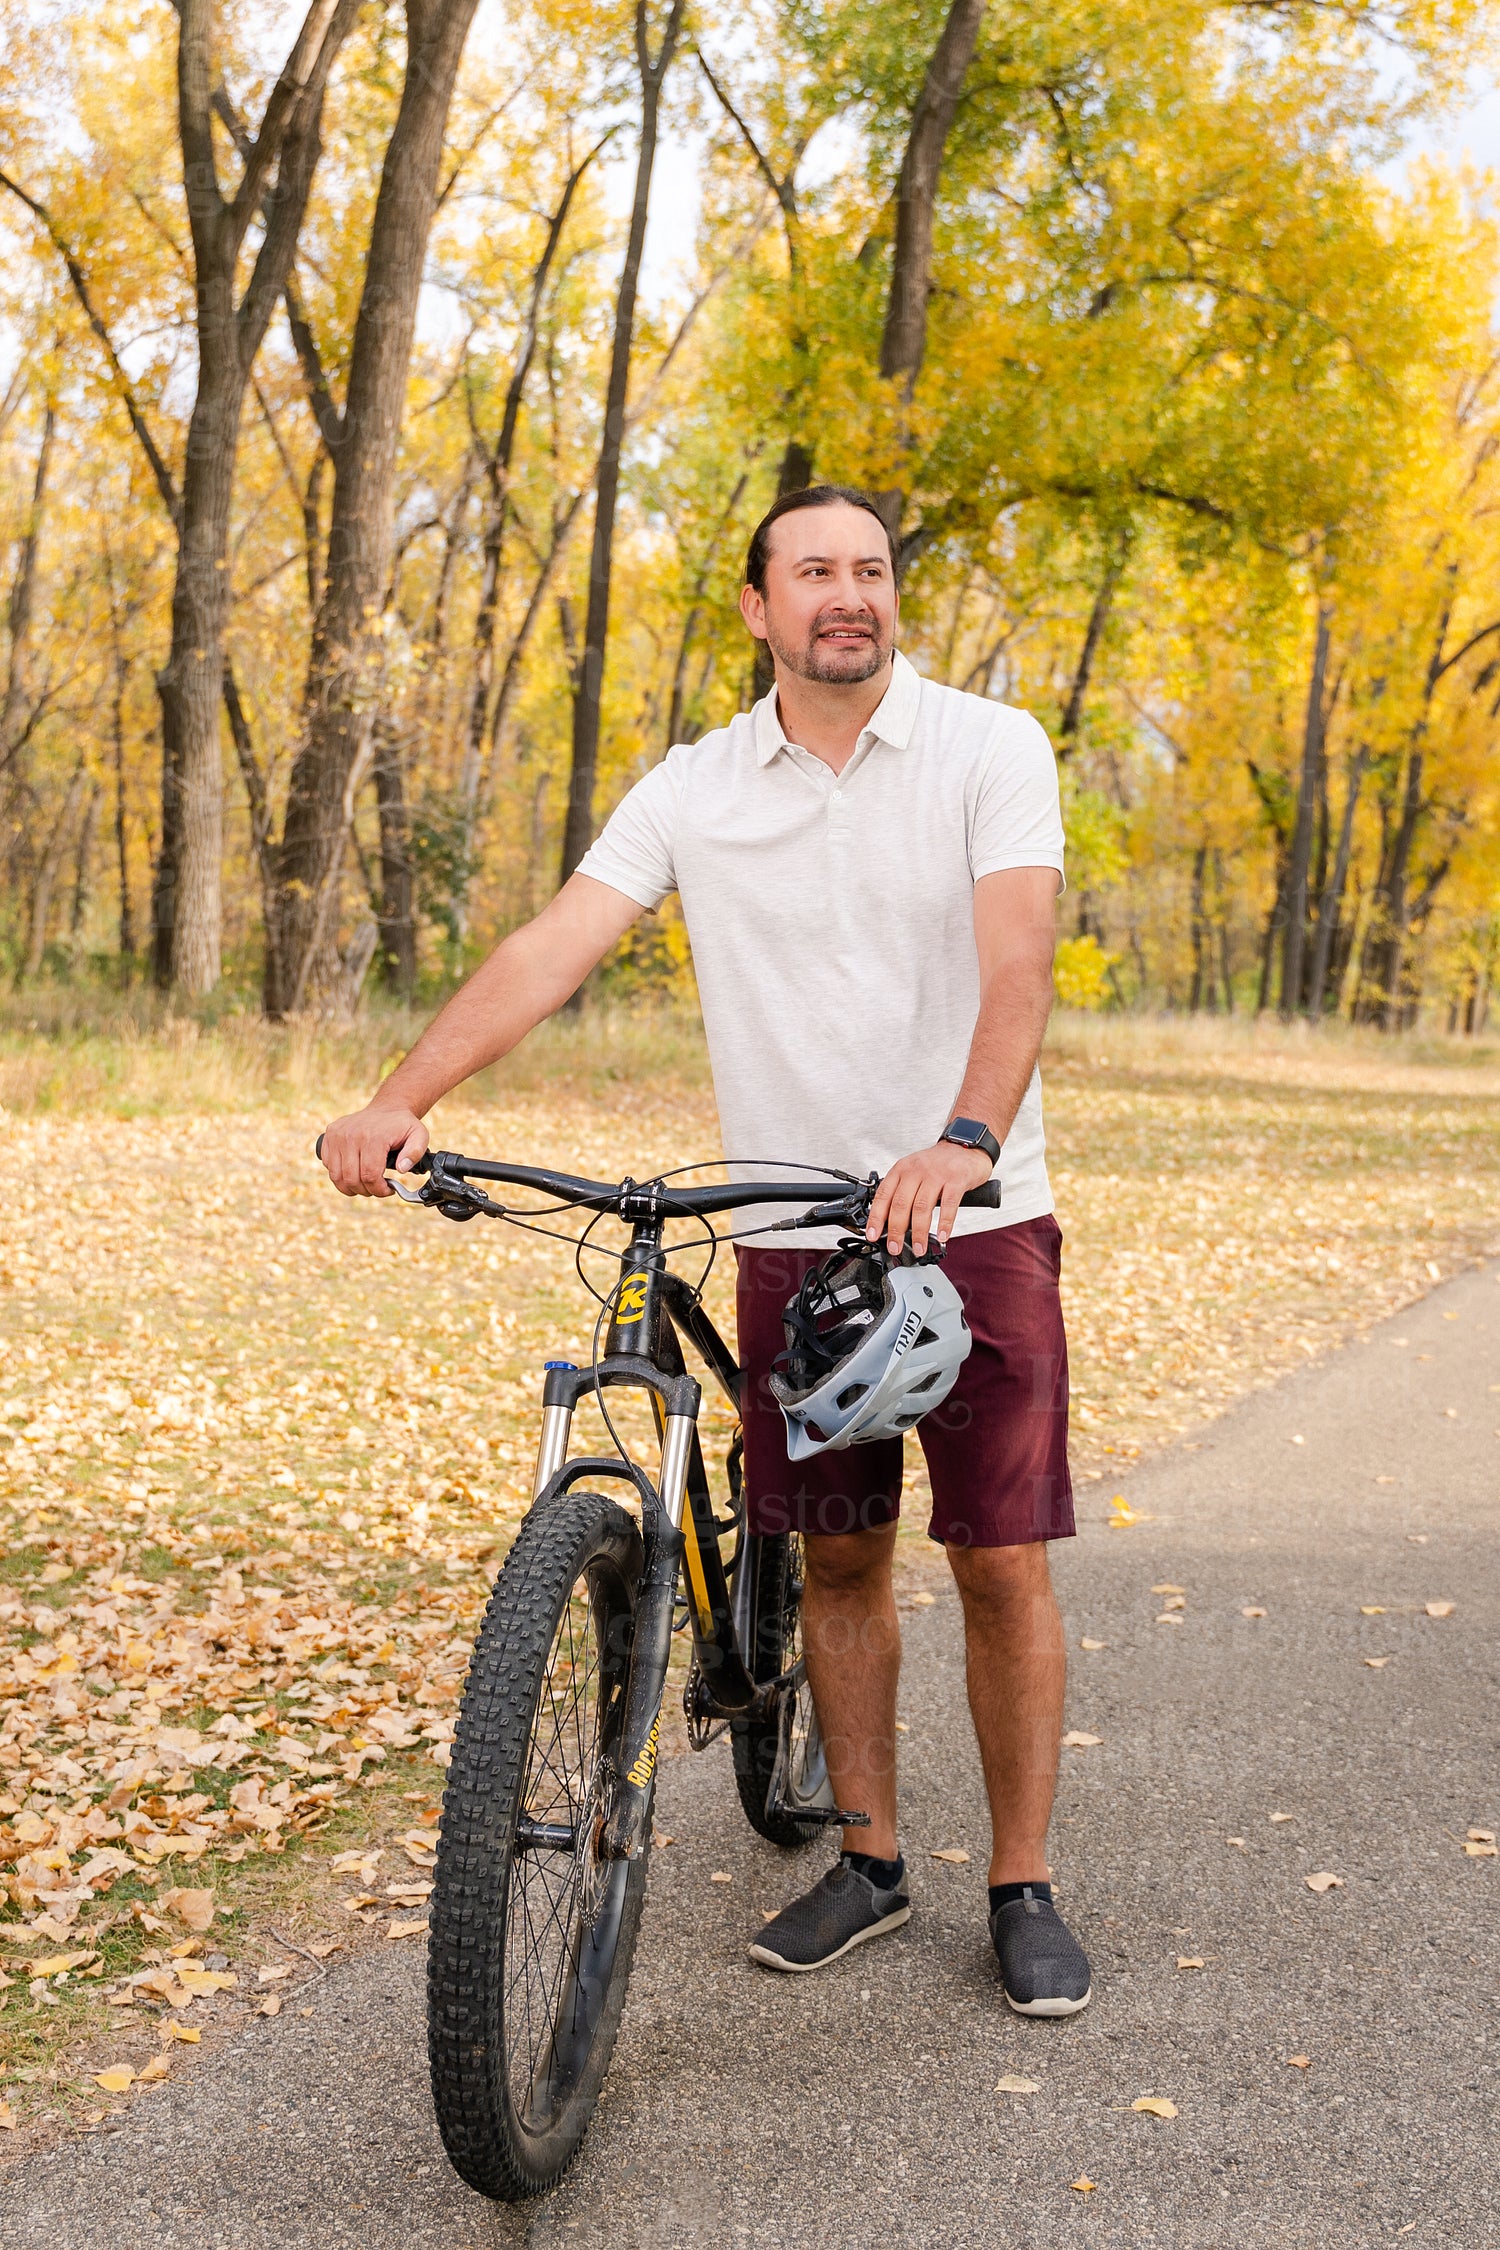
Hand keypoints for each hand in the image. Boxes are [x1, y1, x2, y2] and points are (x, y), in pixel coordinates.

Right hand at [320, 1103, 427, 1197]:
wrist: (387, 1109)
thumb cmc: (402, 1126)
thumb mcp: (419, 1136)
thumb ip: (415, 1153)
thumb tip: (401, 1169)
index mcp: (373, 1137)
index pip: (369, 1175)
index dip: (379, 1190)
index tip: (388, 1190)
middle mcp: (351, 1135)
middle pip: (351, 1179)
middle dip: (366, 1190)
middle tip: (376, 1188)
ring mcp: (337, 1135)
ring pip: (337, 1176)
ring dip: (351, 1187)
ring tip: (364, 1184)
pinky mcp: (329, 1135)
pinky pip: (329, 1166)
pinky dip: (340, 1175)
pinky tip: (354, 1172)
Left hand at [866, 1141, 991, 1257]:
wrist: (965, 1146)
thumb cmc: (939, 1163)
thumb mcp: (914, 1171)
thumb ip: (902, 1192)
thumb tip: (890, 1222)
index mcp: (902, 1170)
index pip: (883, 1195)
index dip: (876, 1218)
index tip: (873, 1235)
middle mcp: (916, 1171)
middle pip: (900, 1204)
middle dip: (896, 1230)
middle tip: (895, 1247)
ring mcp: (936, 1175)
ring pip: (922, 1207)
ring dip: (919, 1232)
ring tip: (919, 1248)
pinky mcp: (956, 1180)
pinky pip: (949, 1205)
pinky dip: (944, 1223)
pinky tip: (942, 1235)